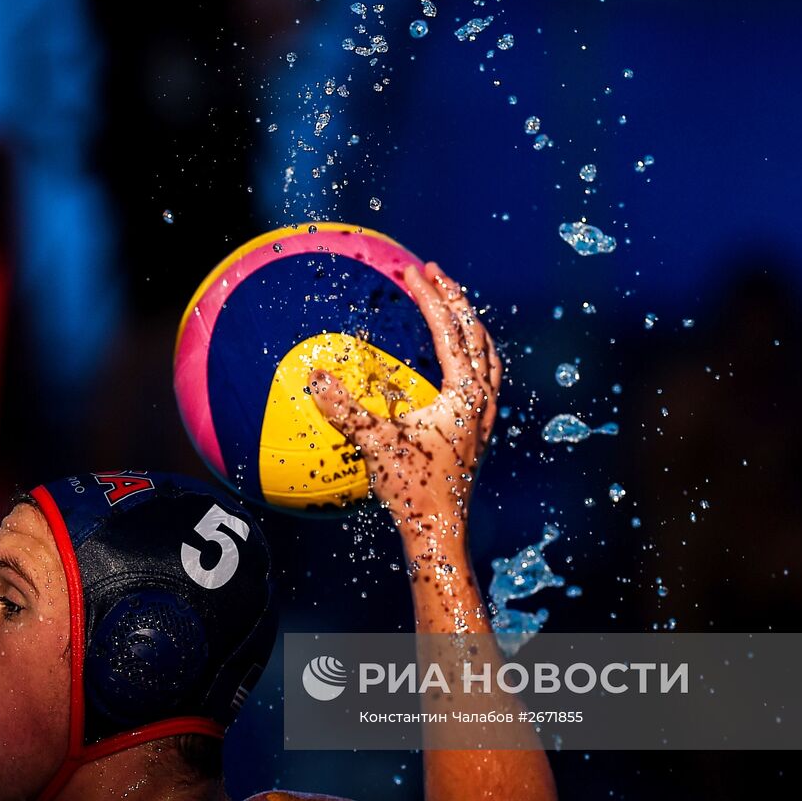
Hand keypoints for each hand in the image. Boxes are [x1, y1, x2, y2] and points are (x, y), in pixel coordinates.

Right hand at [311, 261, 500, 541]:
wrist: (439, 530)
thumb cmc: (412, 489)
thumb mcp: (375, 444)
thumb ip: (344, 409)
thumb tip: (314, 378)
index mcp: (464, 394)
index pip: (449, 331)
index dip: (430, 297)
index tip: (412, 270)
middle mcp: (481, 400)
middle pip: (477, 334)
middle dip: (455, 298)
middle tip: (434, 271)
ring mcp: (485, 416)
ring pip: (488, 355)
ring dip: (470, 325)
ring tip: (453, 305)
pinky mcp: (479, 431)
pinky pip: (486, 378)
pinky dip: (475, 354)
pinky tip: (460, 360)